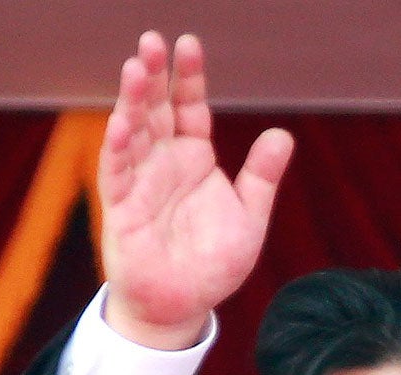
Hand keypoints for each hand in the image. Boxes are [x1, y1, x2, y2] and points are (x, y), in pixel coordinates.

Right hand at [97, 32, 293, 348]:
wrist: (183, 307)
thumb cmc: (213, 264)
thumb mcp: (249, 219)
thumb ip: (261, 178)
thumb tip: (283, 135)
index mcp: (194, 158)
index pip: (189, 107)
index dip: (189, 77)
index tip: (189, 44)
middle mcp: (163, 162)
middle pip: (157, 109)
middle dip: (155, 75)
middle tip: (151, 41)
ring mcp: (140, 182)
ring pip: (133, 132)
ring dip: (132, 100)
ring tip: (136, 67)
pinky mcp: (121, 208)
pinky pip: (117, 172)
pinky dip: (119, 146)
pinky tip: (124, 120)